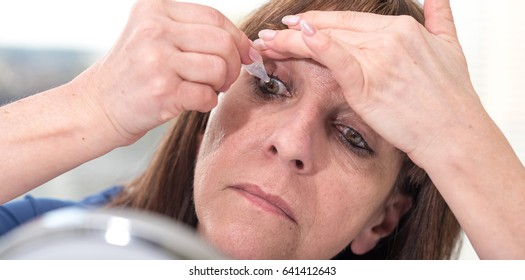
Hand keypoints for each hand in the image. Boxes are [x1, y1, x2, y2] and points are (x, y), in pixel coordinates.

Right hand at [77, 0, 252, 143]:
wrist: (95, 106)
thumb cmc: (132, 74)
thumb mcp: (152, 36)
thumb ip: (191, 32)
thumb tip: (246, 45)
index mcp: (154, 9)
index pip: (215, 18)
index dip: (238, 39)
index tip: (247, 55)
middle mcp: (154, 30)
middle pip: (222, 42)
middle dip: (235, 64)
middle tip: (225, 79)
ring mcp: (156, 60)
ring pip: (219, 68)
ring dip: (221, 85)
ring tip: (206, 89)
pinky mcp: (161, 92)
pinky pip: (207, 96)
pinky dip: (208, 103)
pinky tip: (193, 102)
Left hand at [256, 0, 481, 166]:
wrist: (454, 133)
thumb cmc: (452, 98)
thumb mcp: (451, 48)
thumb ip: (440, 19)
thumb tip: (437, 0)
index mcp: (403, 29)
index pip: (350, 21)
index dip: (320, 22)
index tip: (297, 24)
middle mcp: (389, 38)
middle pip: (333, 28)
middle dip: (297, 30)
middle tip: (270, 34)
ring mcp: (379, 58)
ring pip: (326, 42)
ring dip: (291, 41)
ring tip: (267, 43)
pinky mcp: (369, 82)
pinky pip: (338, 58)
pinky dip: (318, 45)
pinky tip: (298, 36)